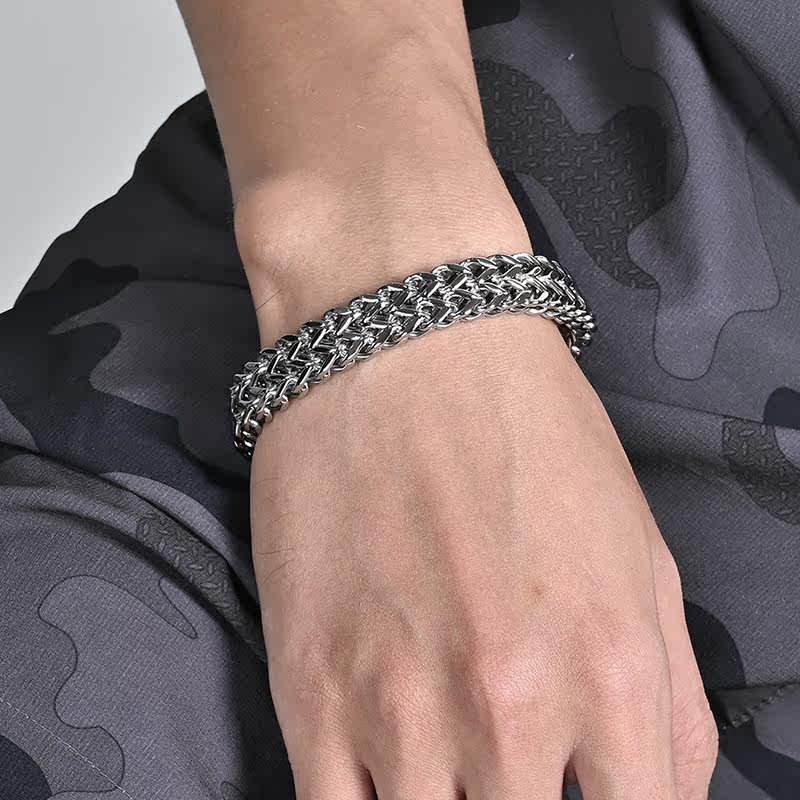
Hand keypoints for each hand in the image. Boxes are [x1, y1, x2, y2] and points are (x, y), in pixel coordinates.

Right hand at [246, 298, 717, 798]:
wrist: (403, 340)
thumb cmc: (527, 431)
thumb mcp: (641, 552)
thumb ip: (672, 696)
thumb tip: (662, 792)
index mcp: (610, 673)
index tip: (573, 788)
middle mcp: (509, 709)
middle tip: (502, 769)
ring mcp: (399, 709)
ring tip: (444, 762)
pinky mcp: (308, 691)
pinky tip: (382, 776)